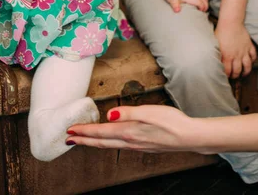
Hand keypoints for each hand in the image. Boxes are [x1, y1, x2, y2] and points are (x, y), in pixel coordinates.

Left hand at [66, 105, 205, 153]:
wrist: (190, 136)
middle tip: (68, 139)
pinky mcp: (143, 146)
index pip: (101, 133)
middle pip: (101, 143)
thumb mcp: (150, 112)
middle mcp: (130, 141)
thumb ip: (128, 113)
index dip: (84, 132)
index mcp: (129, 132)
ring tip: (83, 140)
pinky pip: (118, 146)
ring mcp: (136, 146)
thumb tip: (109, 114)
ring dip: (93, 143)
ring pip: (109, 145)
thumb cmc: (172, 122)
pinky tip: (108, 141)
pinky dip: (106, 143)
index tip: (70, 131)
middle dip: (84, 141)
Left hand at [215, 22, 255, 78]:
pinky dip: (253, 60)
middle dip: (236, 75)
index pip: (228, 70)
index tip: (226, 76)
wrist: (231, 23)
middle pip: (238, 70)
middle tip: (235, 76)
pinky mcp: (249, 46)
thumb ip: (217, 54)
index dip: (227, 75)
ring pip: (248, 66)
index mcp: (227, 56)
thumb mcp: (215, 44)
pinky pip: (253, 56)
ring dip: (246, 71)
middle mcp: (237, 55)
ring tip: (244, 73)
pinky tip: (250, 61)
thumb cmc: (221, 32)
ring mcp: (244, 51)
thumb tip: (216, 62)